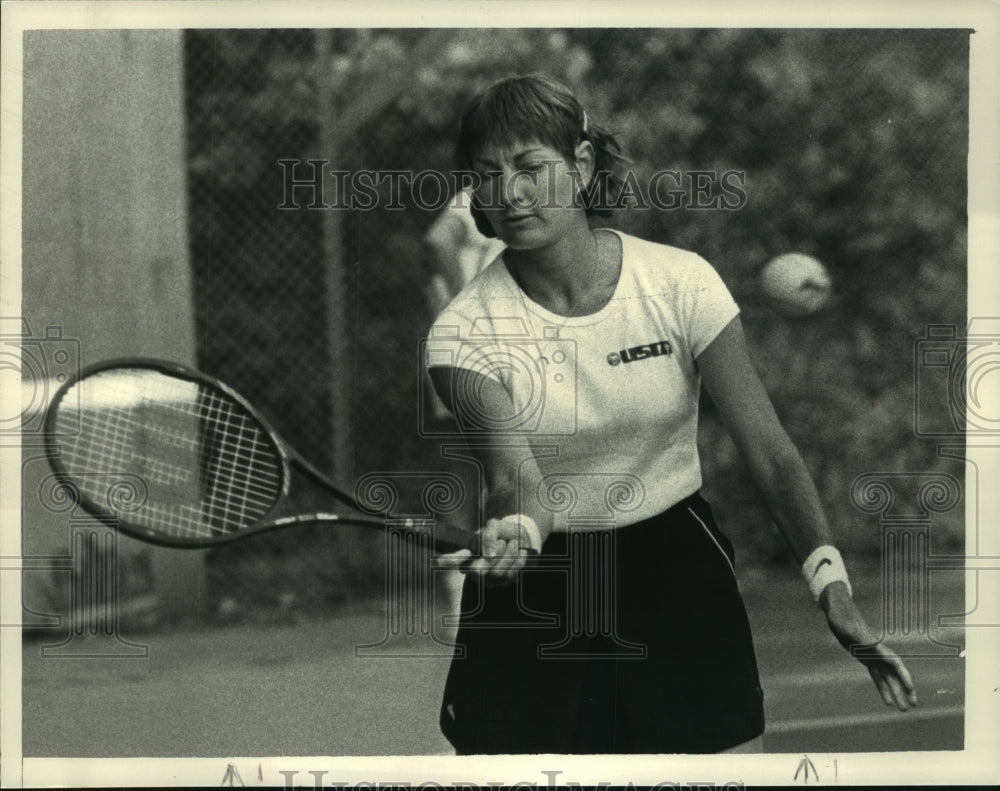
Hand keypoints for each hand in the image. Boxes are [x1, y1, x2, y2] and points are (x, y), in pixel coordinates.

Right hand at [434, 518, 533, 584]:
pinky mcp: (503, 583)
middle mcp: (473, 570)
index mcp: (466, 554)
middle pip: (480, 570)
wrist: (519, 537)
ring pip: (497, 573)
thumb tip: (488, 556)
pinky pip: (511, 575)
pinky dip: (518, 561)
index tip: (467, 551)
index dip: (452, 560)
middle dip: (495, 554)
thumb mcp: (494, 526)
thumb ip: (488, 536)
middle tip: (503, 541)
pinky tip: (521, 552)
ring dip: (509, 555)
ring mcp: (488, 579)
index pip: (449, 561)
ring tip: (513, 543)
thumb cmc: (501, 531)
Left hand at [821, 582, 917, 710]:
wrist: (838, 613)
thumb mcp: (849, 629)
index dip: (903, 676)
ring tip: (903, 709)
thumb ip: (861, 638)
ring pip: (888, 679)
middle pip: (895, 674)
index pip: (894, 664)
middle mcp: (878, 653)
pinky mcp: (866, 659)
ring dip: (895, 693)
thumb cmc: (843, 619)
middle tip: (913, 705)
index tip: (910, 688)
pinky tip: (888, 701)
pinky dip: (882, 689)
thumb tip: (872, 646)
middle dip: (904, 689)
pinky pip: (877, 677)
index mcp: (877, 647)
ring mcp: (873, 657)